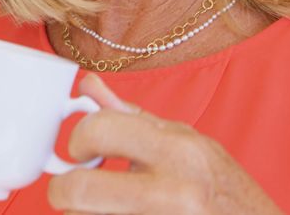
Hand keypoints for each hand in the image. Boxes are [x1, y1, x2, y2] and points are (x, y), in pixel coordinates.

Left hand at [48, 74, 282, 214]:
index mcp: (179, 150)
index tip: (79, 152)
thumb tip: (88, 87)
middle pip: (79, 190)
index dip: (78, 140)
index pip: (100, 129)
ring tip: (107, 209)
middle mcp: (174, 190)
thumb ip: (133, 118)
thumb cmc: (226, 195)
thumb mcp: (188, 145)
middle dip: (63, 192)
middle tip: (71, 192)